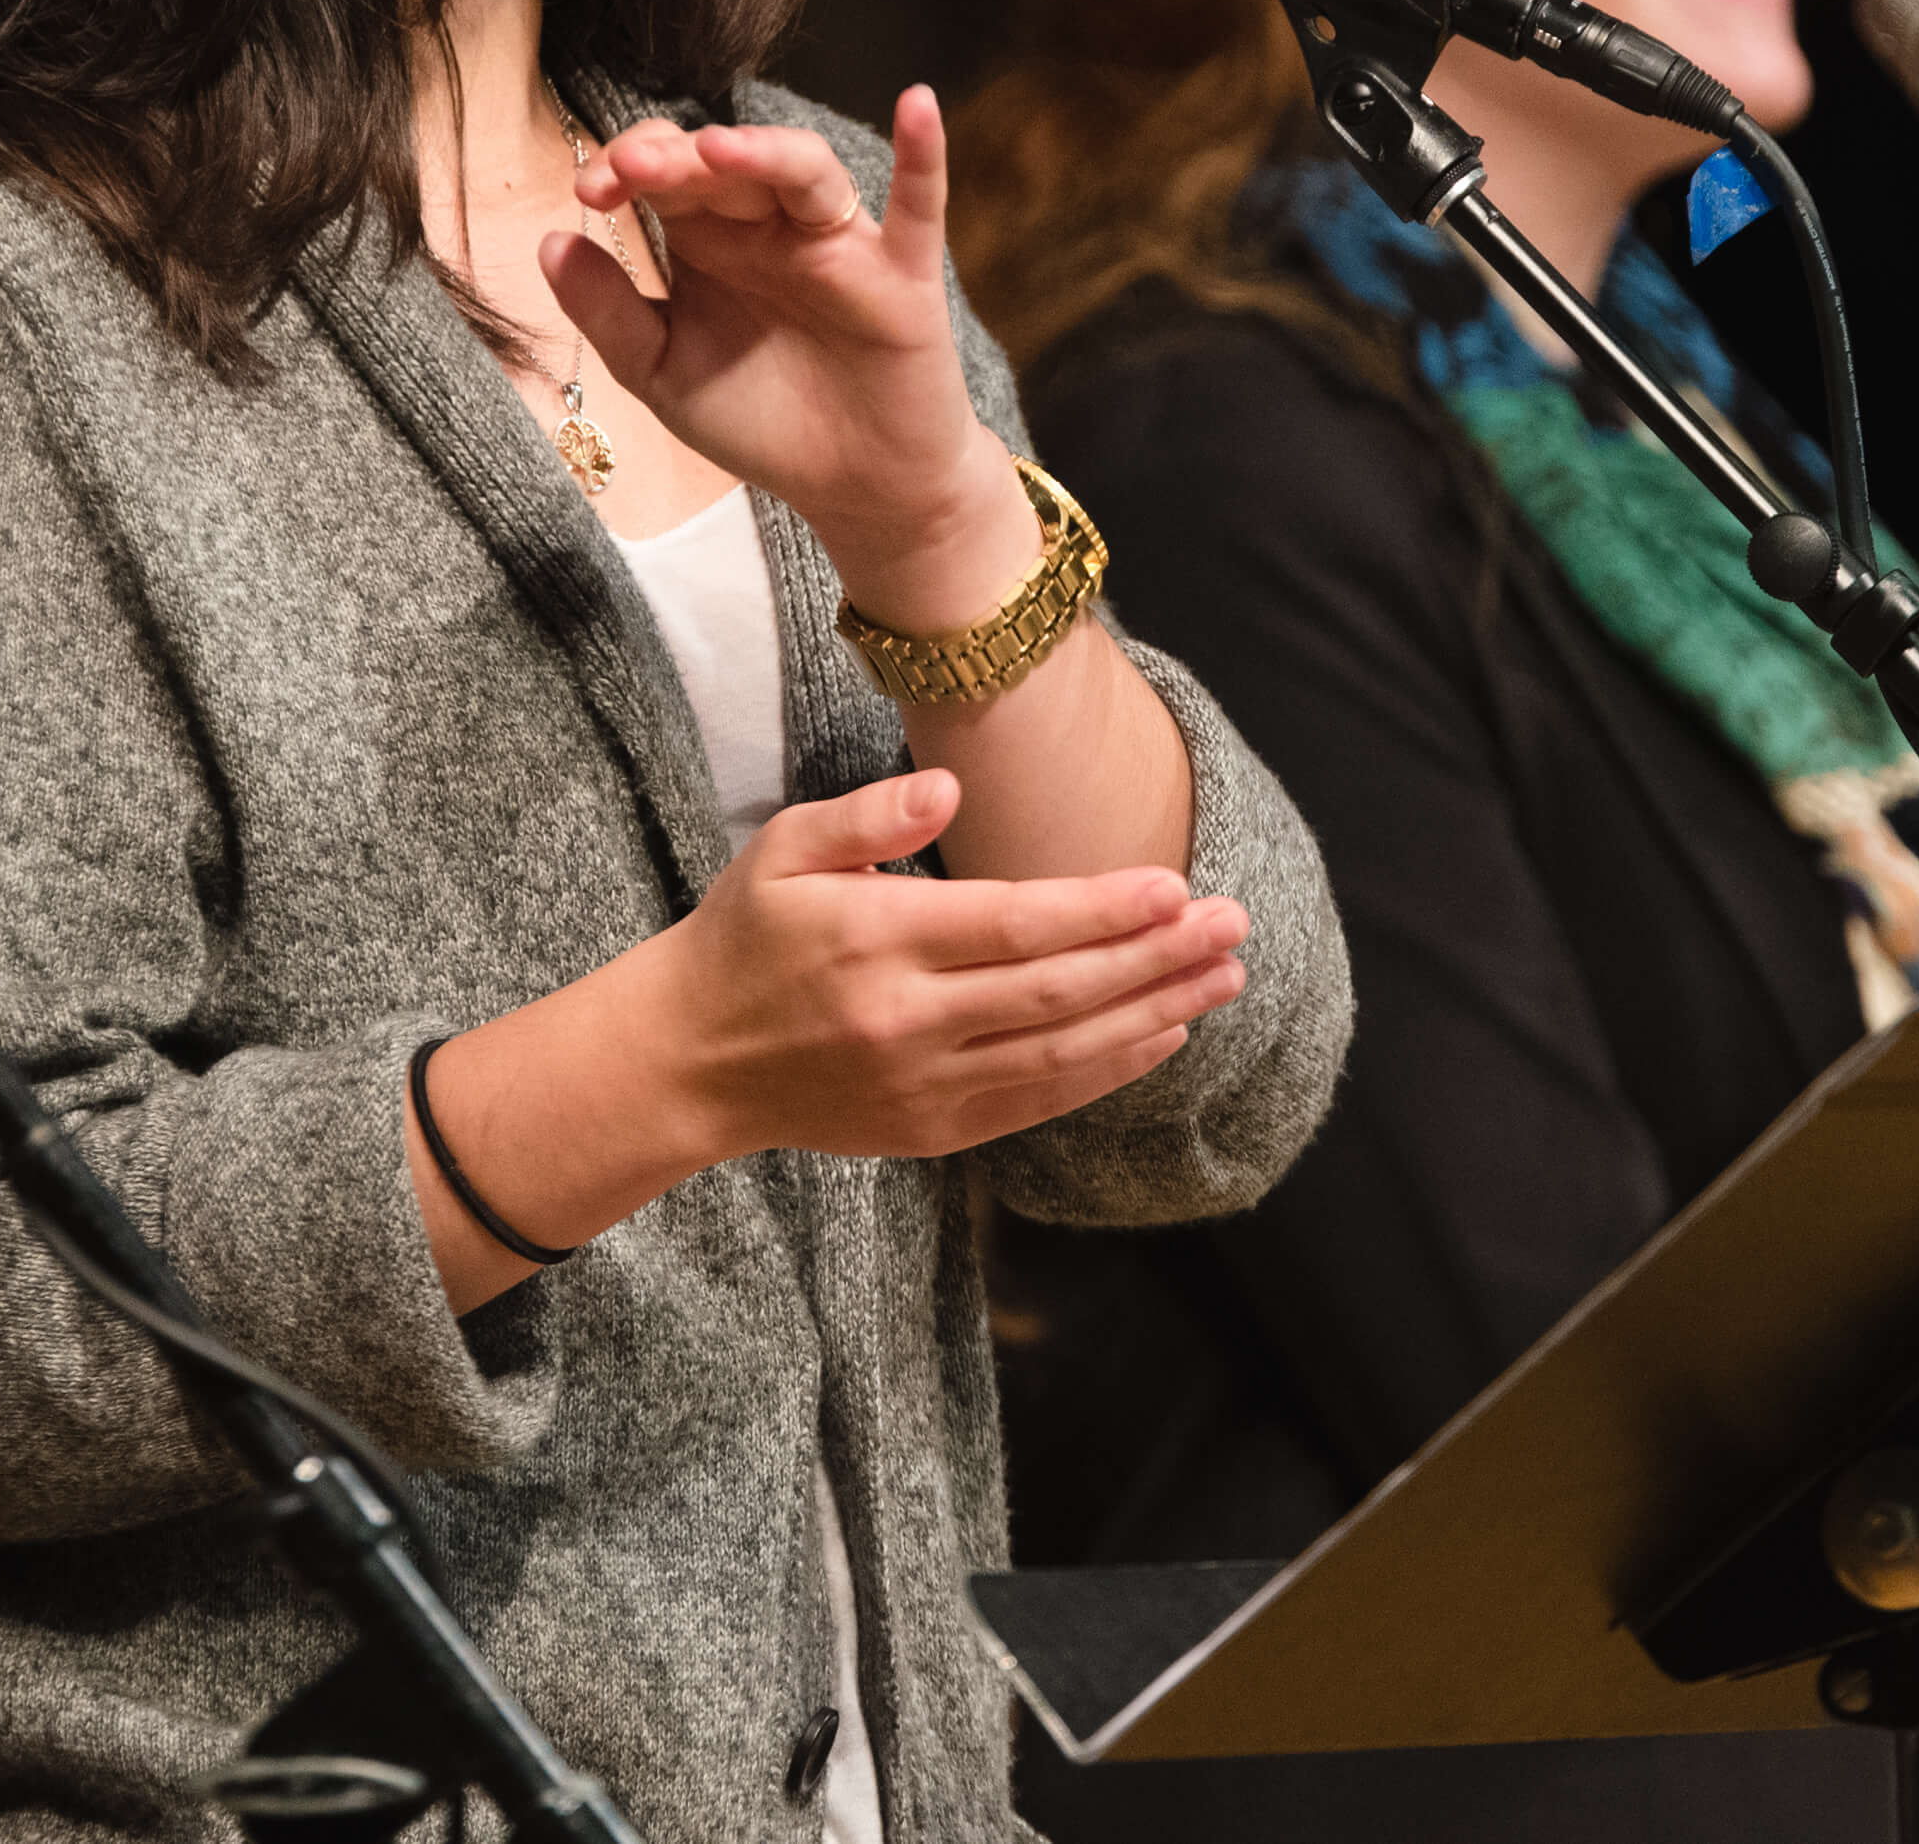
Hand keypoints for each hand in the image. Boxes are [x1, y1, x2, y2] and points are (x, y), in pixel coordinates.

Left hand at [550, 88, 1037, 627]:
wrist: (855, 487)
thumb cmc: (760, 419)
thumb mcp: (664, 373)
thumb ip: (608, 310)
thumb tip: (549, 241)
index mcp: (710, 239)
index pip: (666, 174)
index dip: (628, 169)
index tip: (591, 191)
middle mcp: (772, 227)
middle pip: (727, 166)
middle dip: (678, 160)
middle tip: (635, 168)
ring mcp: (839, 243)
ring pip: (806, 174)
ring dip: (766, 152)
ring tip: (718, 149)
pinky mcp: (902, 274)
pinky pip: (919, 206)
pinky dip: (922, 154)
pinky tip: (917, 105)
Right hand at [641, 767, 1248, 1163]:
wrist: (687, 1061)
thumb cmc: (744, 937)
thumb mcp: (786, 849)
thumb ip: (869, 818)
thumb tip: (948, 788)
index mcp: (879, 941)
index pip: (1018, 924)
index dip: (1105, 909)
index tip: (1176, 886)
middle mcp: (909, 1021)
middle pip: (1060, 990)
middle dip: (1157, 957)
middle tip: (1232, 924)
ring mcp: (924, 1085)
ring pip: (1064, 1053)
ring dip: (1154, 1014)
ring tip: (1224, 979)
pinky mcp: (932, 1131)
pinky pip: (1038, 1102)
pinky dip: (1107, 1070)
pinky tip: (1161, 1036)